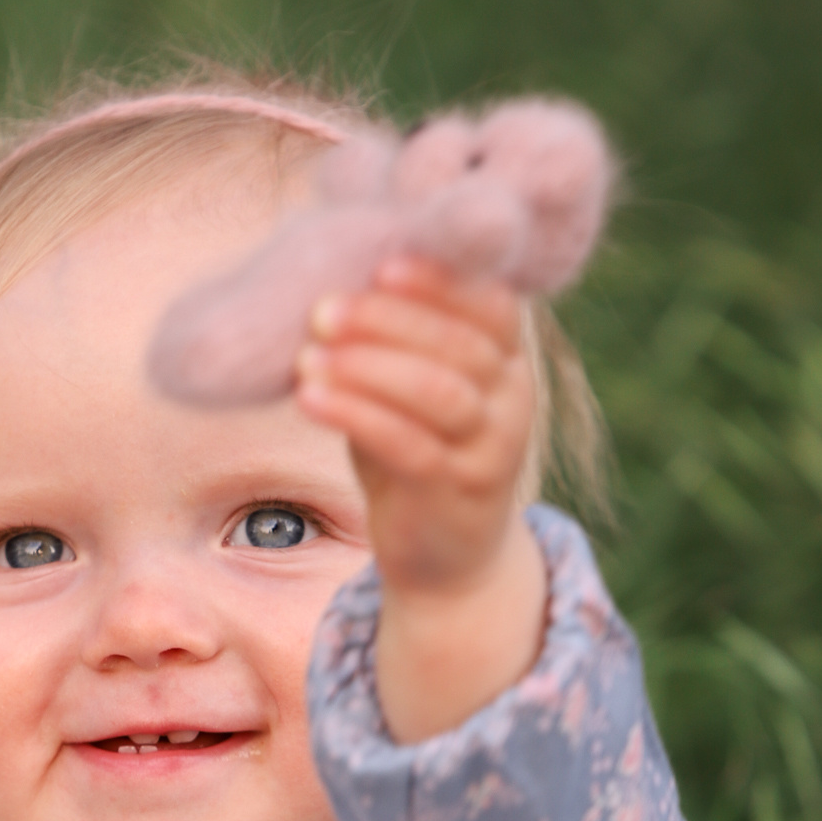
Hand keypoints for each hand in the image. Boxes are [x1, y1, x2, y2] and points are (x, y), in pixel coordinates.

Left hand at [293, 257, 547, 741]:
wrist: (447, 560)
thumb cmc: (415, 453)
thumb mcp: (405, 390)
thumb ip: (387, 342)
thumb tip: (325, 281)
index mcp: (506, 357)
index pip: (488, 301)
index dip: (438, 278)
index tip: (378, 261)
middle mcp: (513, 396)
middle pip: (459, 342)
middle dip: (387, 319)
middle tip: (323, 308)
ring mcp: (492, 448)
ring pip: (438, 392)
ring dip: (367, 366)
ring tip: (308, 353)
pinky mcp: (459, 493)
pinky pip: (409, 446)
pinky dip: (357, 416)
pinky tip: (310, 398)